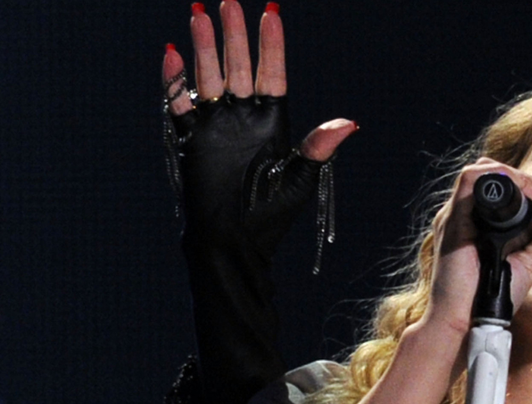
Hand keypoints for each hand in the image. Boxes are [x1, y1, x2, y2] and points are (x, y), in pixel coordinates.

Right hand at [163, 1, 356, 259]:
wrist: (233, 242)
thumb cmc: (270, 215)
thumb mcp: (299, 180)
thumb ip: (318, 148)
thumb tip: (349, 123)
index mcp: (273, 122)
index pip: (272, 73)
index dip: (271, 44)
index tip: (270, 12)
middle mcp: (244, 117)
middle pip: (238, 66)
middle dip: (234, 35)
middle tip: (228, 2)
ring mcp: (216, 125)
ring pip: (209, 76)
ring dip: (203, 48)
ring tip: (199, 14)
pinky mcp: (191, 139)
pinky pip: (180, 104)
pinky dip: (175, 81)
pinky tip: (172, 54)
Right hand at [424, 159, 531, 330]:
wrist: (466, 320)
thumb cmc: (494, 296)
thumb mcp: (531, 263)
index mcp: (481, 223)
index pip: (499, 186)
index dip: (526, 184)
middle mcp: (466, 215)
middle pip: (489, 172)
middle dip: (520, 177)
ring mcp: (456, 216)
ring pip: (479, 171)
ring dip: (511, 175)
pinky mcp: (452, 222)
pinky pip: (468, 182)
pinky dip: (496, 180)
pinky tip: (520, 197)